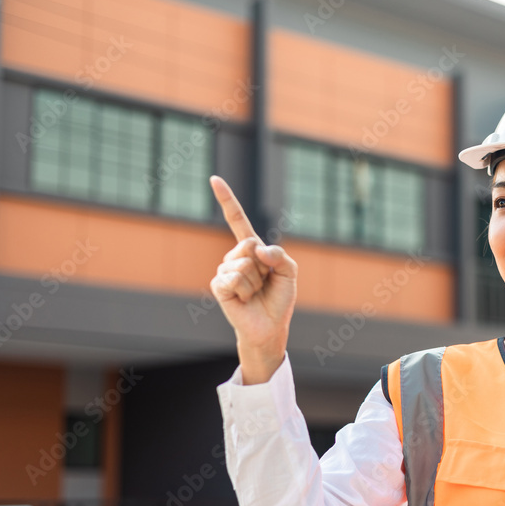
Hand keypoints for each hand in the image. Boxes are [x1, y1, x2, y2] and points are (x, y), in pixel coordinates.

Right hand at [209, 175, 297, 382]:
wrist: (270, 326)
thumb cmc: (280, 299)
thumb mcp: (290, 273)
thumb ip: (280, 255)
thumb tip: (258, 250)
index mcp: (253, 249)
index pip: (237, 220)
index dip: (227, 200)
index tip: (214, 179)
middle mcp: (236, 256)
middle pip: (249, 245)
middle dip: (263, 266)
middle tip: (264, 282)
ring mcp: (225, 270)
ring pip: (242, 265)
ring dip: (255, 282)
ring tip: (255, 293)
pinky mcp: (219, 286)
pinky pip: (232, 278)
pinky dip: (244, 290)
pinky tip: (244, 299)